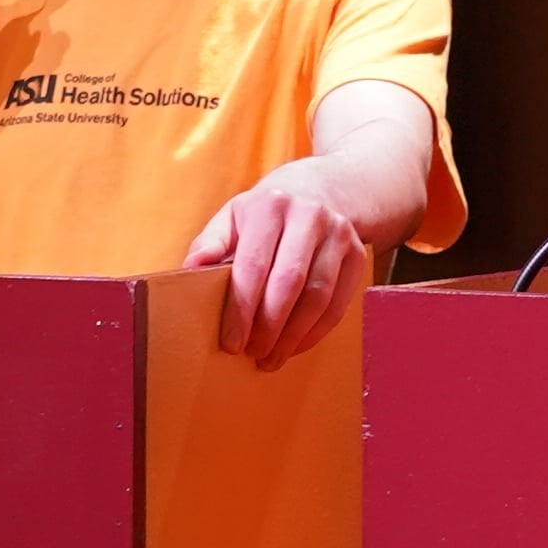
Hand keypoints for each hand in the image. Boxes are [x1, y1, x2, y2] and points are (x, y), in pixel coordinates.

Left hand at [187, 159, 373, 366]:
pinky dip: (316, 332)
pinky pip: (338, 303)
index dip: (241, 309)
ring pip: (317, 297)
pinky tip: (296, 346)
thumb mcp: (234, 215)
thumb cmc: (266, 213)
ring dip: (293, 336)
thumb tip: (189, 270)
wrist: (323, 189)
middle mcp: (309, 215)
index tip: (231, 342)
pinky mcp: (357, 254)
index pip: (253, 265)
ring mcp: (338, 234)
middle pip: (288, 283)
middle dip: (268, 326)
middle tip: (252, 353)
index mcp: (270, 205)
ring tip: (271, 357)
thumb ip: (210, 242)